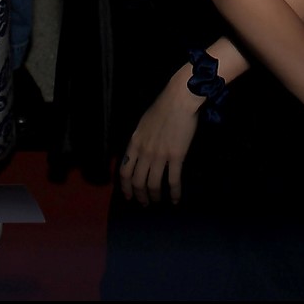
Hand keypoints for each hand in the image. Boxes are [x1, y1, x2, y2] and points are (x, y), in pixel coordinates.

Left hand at [117, 69, 201, 206]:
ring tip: (158, 202)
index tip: (128, 196)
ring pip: (153, 184)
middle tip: (144, 203)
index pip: (124, 171)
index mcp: (134, 143)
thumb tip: (139, 154)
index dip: (125, 187)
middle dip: (139, 196)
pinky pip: (173, 181)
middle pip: (137, 182)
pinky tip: (176, 200)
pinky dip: (174, 193)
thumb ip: (140, 141)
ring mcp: (160, 156)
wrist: (179, 100)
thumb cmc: (162, 107)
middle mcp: (144, 152)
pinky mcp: (176, 157)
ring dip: (155, 196)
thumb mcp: (143, 124)